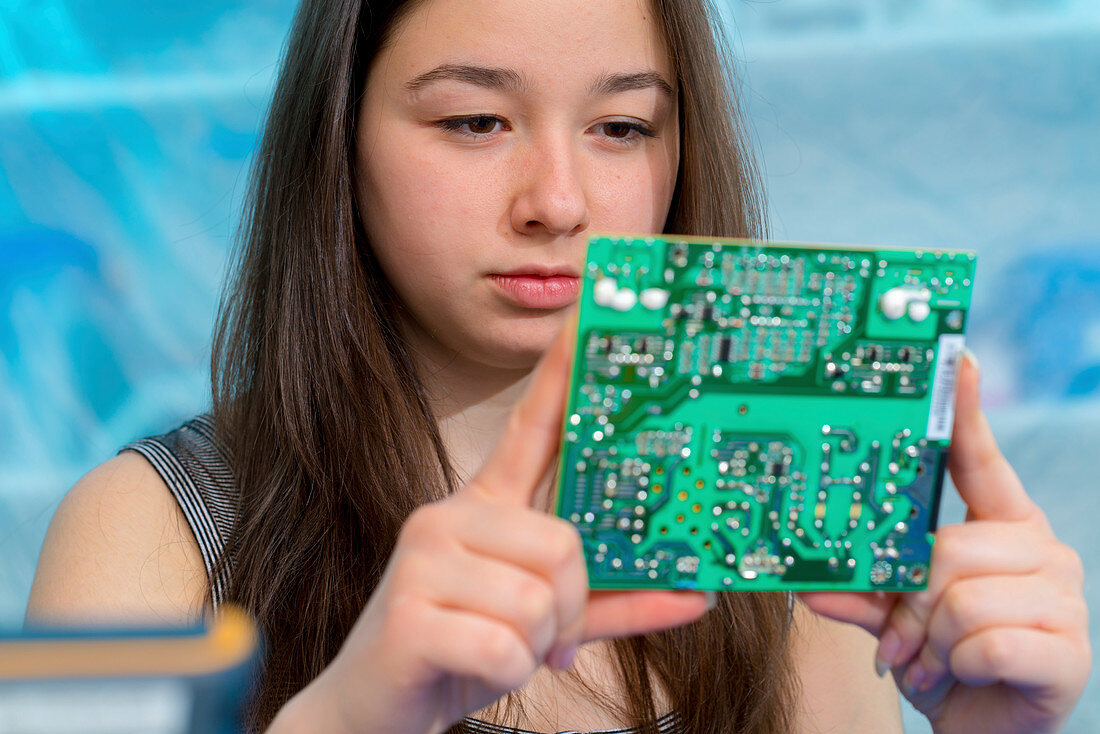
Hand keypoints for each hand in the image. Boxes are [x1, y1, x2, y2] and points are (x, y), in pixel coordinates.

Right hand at [299, 309, 708, 733]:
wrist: (372, 705)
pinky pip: (507, 647)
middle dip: (570, 606)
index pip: (531, 424)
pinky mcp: (406, 614)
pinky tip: (474, 668)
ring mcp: (422, 559)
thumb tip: (698, 591)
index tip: (593, 310)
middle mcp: (450, 515)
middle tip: (549, 637)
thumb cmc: (462, 648)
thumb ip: (616, 601)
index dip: (564, 368)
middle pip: (564, 541)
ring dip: (537, 645)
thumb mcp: (545, 621)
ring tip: (504, 651)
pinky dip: (508, 673)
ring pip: (540, 599)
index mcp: (485, 506)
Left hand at [799, 352, 1090, 733]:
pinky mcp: (1069, 652)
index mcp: (999, 524)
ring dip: (928, 639)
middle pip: (949, 547)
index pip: (981, 459)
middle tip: (901, 635)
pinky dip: (956, 667)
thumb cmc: (945, 656)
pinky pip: (985, 642)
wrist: (986, 727)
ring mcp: (1062, 597)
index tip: (957, 358)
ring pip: (961, 595)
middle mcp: (1037, 548)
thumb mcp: (894, 615)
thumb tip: (807, 579)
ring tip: (929, 658)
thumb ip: (859, 590)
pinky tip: (962, 675)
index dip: (966, 410)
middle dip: (910, 600)